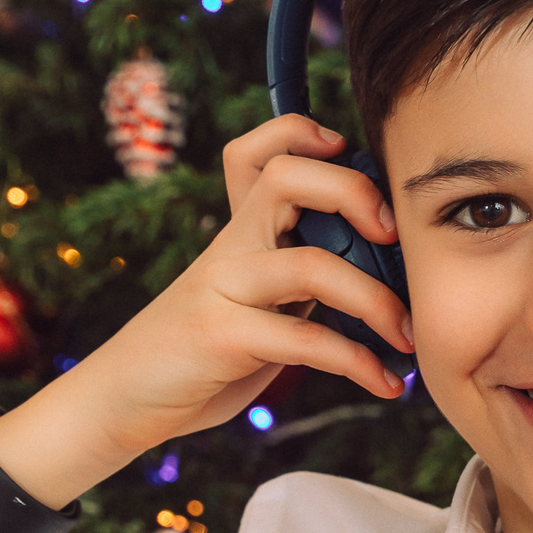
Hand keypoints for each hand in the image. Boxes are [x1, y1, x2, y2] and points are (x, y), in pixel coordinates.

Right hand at [46, 115, 415, 462]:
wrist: (125, 398)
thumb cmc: (204, 350)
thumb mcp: (251, 299)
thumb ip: (297, 273)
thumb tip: (385, 270)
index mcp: (239, 230)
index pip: (257, 153)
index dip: (301, 134)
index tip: (349, 153)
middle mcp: (230, 246)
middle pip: (287, 179)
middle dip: (353, 192)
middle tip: (393, 237)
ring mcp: (223, 288)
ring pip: (311, 265)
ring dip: (376, 302)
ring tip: (407, 336)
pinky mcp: (222, 336)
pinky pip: (305, 339)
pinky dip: (358, 362)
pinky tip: (385, 383)